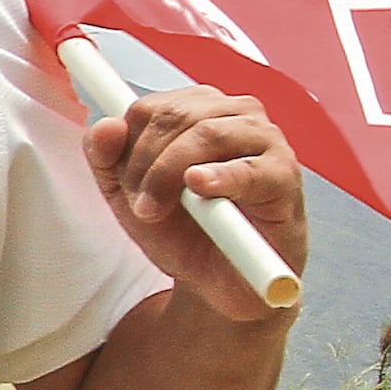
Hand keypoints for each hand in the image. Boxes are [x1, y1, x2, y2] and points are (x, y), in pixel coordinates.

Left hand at [79, 82, 306, 324]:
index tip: (123, 186)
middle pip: (176, 116)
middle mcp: (234, 114)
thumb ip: (107, 159)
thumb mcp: (130, 196)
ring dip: (170, 174)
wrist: (219, 283)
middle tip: (142, 206)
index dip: (128, 145)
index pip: (151, 107)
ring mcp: (264, 140)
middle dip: (146, 164)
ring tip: (159, 211)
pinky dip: (221, 177)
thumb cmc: (182, 230)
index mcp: (198, 110)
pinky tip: (200, 187)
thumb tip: (106, 125)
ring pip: (207, 134)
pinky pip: (250, 168)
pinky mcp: (284, 174)